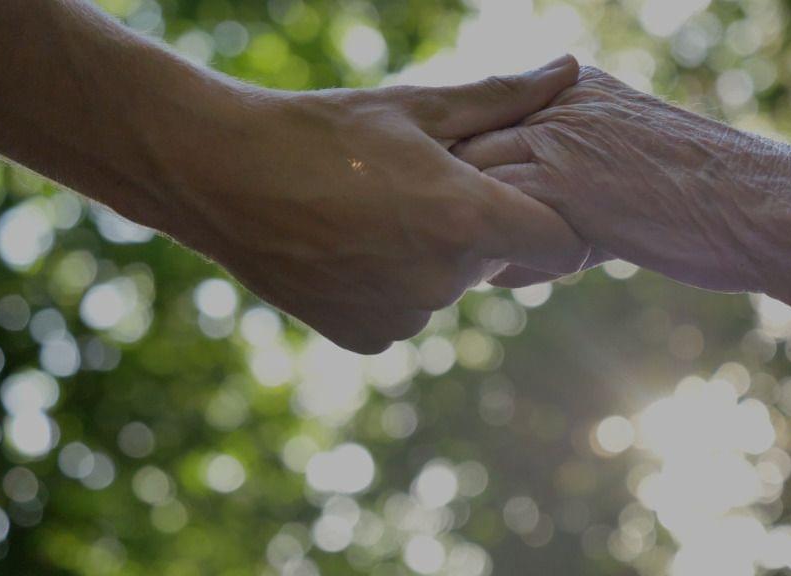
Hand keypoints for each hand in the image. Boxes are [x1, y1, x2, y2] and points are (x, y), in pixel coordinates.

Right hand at [164, 57, 587, 352]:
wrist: (220, 176)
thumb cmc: (322, 130)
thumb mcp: (416, 106)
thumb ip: (503, 98)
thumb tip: (570, 68)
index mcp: (466, 218)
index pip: (562, 244)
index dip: (554, 219)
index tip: (526, 197)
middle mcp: (443, 281)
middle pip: (498, 259)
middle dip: (476, 226)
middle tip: (421, 186)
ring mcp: (404, 318)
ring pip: (449, 285)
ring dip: (432, 256)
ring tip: (376, 212)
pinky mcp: (369, 339)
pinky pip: (407, 311)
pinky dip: (392, 285)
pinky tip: (350, 246)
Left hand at [454, 66, 776, 291]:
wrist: (760, 208)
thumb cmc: (709, 205)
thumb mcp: (632, 172)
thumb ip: (571, 190)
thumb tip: (520, 244)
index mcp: (578, 90)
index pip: (494, 123)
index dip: (476, 171)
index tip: (470, 206)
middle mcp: (559, 102)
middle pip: (469, 143)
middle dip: (456, 193)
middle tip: (454, 241)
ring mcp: (555, 137)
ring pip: (469, 177)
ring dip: (466, 224)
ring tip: (474, 263)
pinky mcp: (557, 181)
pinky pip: (491, 215)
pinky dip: (492, 252)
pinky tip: (505, 276)